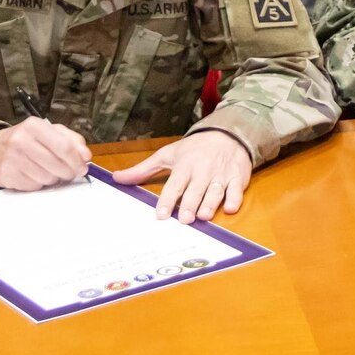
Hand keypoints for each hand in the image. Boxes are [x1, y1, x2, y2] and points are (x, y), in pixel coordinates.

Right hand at [0, 118, 90, 190]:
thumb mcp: (48, 131)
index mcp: (34, 125)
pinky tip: (34, 175)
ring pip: (47, 178)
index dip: (77, 160)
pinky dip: (39, 183)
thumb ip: (71, 140)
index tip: (82, 167)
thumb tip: (85, 156)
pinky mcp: (7, 176)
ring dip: (53, 178)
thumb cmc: (26, 139)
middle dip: (68, 172)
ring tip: (47, 170)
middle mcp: (21, 140)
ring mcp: (12, 159)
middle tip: (68, 172)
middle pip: (57, 165)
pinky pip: (35, 186)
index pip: (64, 147)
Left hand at [112, 131, 252, 222]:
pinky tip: (230, 207)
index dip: (167, 199)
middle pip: (195, 190)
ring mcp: (221, 174)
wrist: (227, 134)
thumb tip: (117, 178)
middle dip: (189, 204)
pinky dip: (234, 198)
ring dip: (210, 203)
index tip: (160, 214)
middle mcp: (202, 170)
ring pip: (215, 191)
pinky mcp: (237, 177)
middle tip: (183, 219)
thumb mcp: (167, 155)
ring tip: (203, 216)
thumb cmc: (194, 149)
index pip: (174, 184)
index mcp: (184, 165)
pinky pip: (237, 189)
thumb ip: (143, 170)